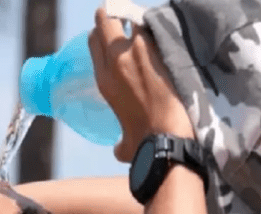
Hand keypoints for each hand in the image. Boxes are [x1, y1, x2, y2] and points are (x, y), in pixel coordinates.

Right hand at [88, 8, 194, 162]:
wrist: (166, 137)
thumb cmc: (145, 144)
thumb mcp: (125, 144)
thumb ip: (120, 143)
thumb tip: (120, 150)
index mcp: (103, 79)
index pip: (93, 40)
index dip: (101, 33)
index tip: (111, 33)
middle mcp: (115, 60)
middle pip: (106, 21)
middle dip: (114, 17)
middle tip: (126, 21)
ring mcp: (136, 51)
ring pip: (129, 18)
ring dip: (137, 21)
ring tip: (148, 27)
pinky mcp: (159, 49)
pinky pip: (152, 25)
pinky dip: (158, 26)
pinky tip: (166, 33)